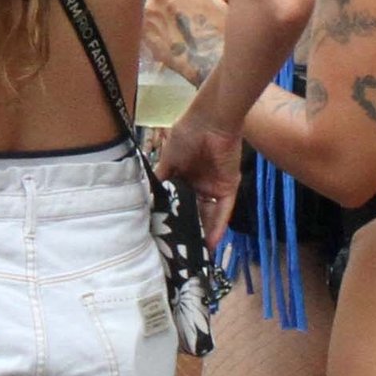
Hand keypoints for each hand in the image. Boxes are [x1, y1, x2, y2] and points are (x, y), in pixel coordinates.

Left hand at [144, 0, 229, 81]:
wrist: (207, 63)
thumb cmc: (221, 33)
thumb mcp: (226, 8)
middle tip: (179, 8)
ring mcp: (148, 11)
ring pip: (152, 5)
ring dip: (160, 11)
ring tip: (173, 26)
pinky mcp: (143, 32)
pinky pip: (148, 24)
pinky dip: (155, 28)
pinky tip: (166, 38)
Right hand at [156, 119, 242, 244]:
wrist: (209, 121)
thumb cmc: (186, 136)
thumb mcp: (167, 160)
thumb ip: (160, 181)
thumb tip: (146, 201)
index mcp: (183, 177)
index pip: (178, 204)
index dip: (173, 219)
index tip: (165, 237)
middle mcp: (199, 185)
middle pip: (194, 213)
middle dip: (189, 231)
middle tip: (181, 252)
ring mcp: (214, 187)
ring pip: (209, 216)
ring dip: (204, 234)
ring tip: (196, 254)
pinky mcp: (229, 187)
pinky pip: (224, 210)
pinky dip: (218, 226)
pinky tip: (211, 242)